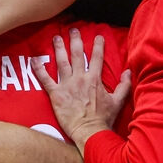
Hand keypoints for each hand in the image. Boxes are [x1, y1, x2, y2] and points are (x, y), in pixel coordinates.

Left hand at [32, 28, 130, 154]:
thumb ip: (124, 85)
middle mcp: (80, 78)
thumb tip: (129, 71)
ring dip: (58, 48)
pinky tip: (34, 59)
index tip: (98, 35)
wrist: (90, 132)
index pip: (96, 57)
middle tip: (72, 30)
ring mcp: (67, 85)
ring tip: (56, 38)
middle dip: (75, 40)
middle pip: (77, 54)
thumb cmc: (103, 119)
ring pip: (61, 62)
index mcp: (94, 79)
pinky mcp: (56, 94)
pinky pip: (45, 79)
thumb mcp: (118, 101)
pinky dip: (39, 69)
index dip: (98, 45)